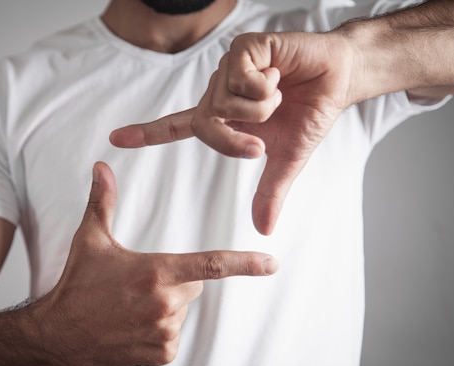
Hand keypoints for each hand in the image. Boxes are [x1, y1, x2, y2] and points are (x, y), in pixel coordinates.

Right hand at [39, 162, 277, 365]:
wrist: (58, 333)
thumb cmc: (77, 285)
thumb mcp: (91, 240)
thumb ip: (103, 202)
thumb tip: (102, 168)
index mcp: (156, 271)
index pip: (211, 265)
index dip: (245, 263)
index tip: (271, 263)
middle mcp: (165, 303)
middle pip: (193, 285)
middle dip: (175, 281)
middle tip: (141, 283)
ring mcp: (164, 331)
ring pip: (181, 311)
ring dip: (165, 307)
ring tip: (130, 307)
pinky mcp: (160, 353)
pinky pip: (172, 336)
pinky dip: (159, 330)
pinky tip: (132, 325)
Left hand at [110, 32, 355, 234]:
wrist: (339, 80)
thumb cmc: (309, 114)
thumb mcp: (286, 159)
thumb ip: (269, 191)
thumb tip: (265, 229)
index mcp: (223, 116)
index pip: (177, 127)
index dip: (146, 134)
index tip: (115, 138)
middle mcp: (219, 92)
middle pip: (206, 124)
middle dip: (236, 140)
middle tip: (263, 136)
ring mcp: (228, 69)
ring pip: (224, 102)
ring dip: (261, 107)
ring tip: (278, 92)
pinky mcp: (244, 48)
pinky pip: (241, 77)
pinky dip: (267, 84)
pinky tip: (279, 73)